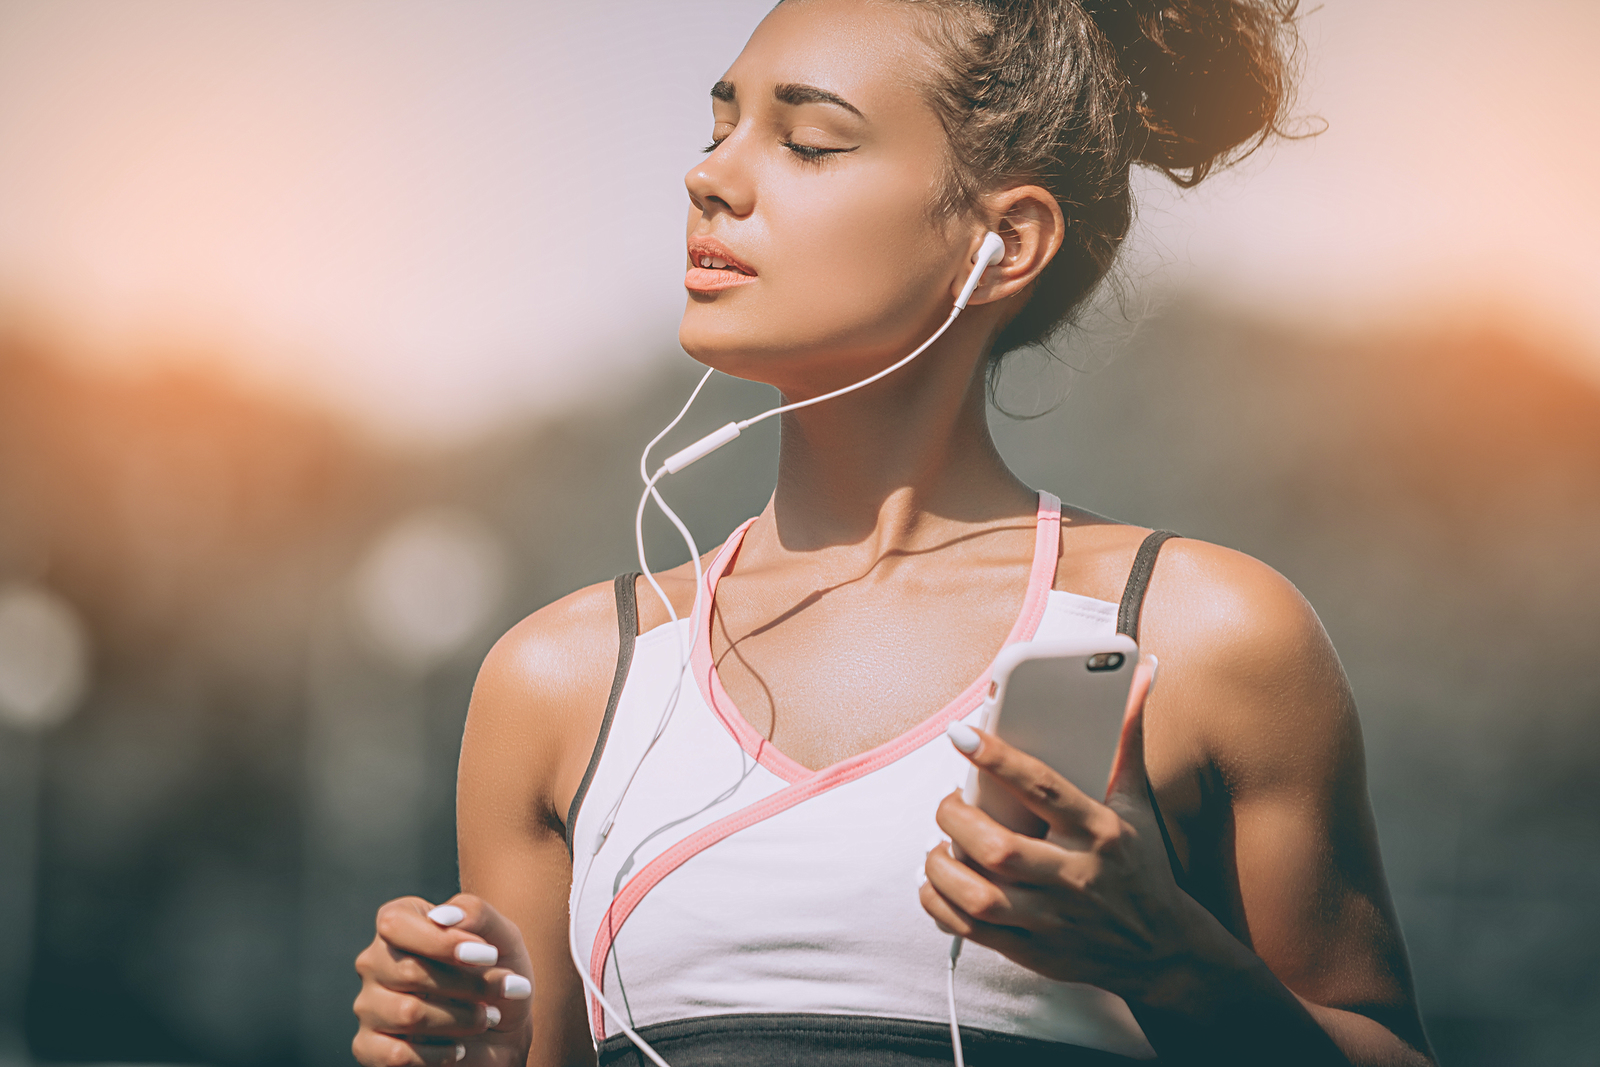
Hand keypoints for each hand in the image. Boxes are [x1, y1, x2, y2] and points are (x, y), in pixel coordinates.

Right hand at [352, 894, 535, 1066]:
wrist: (505, 1028)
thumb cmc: (497, 973)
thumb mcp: (502, 937)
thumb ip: (476, 914)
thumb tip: (443, 915)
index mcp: (399, 923)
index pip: (395, 923)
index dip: (442, 941)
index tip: (488, 955)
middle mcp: (375, 961)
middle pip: (407, 971)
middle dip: (467, 984)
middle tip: (502, 989)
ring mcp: (368, 1005)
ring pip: (407, 1014)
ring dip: (460, 1019)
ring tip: (486, 1017)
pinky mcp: (370, 1046)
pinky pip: (395, 1054)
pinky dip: (438, 1054)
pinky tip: (459, 1048)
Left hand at [920, 657, 1207, 1000]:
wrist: (1163, 951)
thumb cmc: (1140, 865)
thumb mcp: (1137, 803)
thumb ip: (1126, 739)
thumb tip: (1141, 674)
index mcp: (1101, 831)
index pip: (1044, 788)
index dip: (998, 758)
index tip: (960, 732)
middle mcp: (1078, 877)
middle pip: (1000, 848)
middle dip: (955, 819)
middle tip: (946, 802)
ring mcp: (1056, 920)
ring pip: (980, 895)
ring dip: (942, 868)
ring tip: (937, 846)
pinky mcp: (1036, 952)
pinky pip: (973, 931)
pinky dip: (941, 906)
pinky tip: (937, 884)